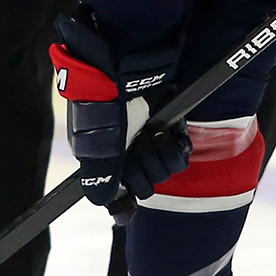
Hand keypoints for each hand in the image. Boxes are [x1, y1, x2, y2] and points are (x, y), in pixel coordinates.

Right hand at [49, 9, 188, 205]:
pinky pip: (181, 152)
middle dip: (144, 170)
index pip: (120, 192)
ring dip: (160, 156)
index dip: (127, 196)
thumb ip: (100, 181)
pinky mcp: (170, 125)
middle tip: (137, 148)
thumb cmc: (102, 108)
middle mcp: (128, 151)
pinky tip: (167, 134)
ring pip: (165, 170)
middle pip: (146, 185)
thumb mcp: (94, 149)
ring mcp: (149, 138)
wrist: (124, 68)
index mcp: (104, 158)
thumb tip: (108, 206)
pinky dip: (176, 146)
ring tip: (152, 136)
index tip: (128, 200)